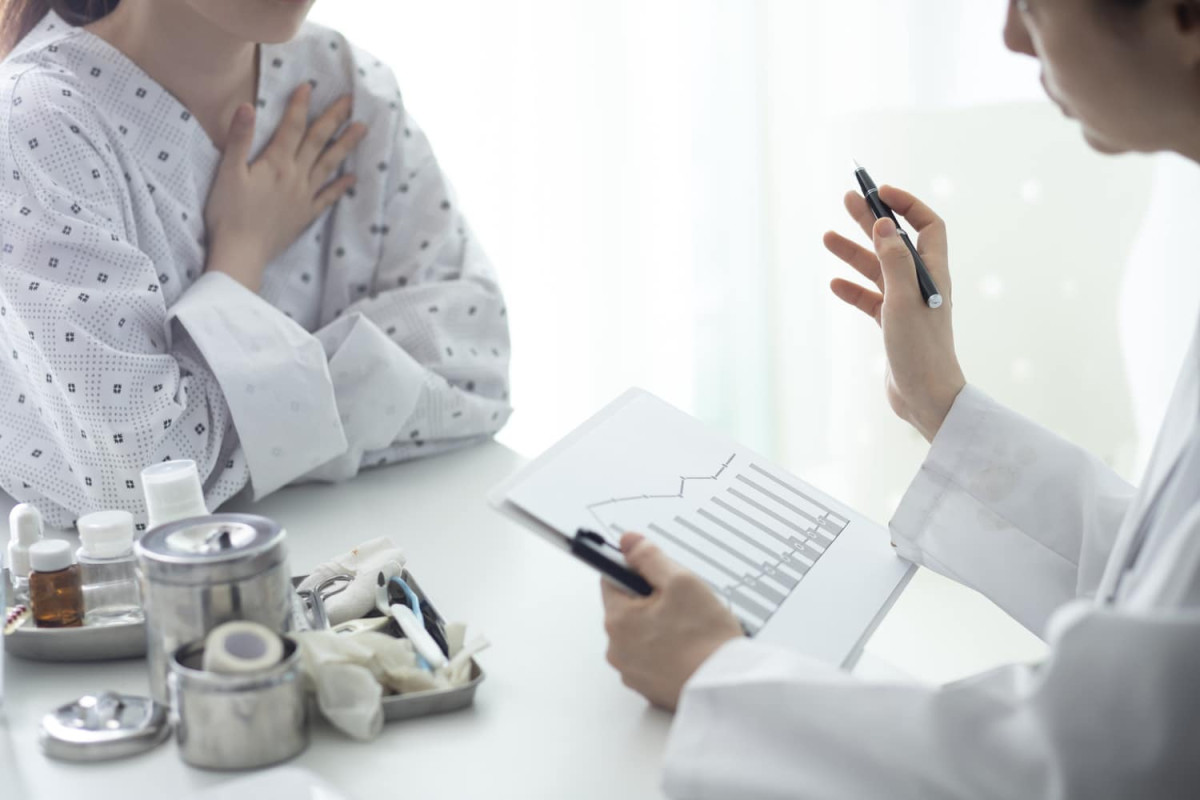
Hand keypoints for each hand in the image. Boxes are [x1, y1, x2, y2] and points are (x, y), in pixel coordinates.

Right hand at [204, 83, 367, 291]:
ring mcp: (304, 196)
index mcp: (276, 163)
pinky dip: (341, 186)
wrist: (242, 252)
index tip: (310, 86)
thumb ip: (240, 138)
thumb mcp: (228, 172)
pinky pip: (328, 197)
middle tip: (351, 100)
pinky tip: (352, 177)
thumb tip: (247, 106)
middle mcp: (296, 177)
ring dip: (346, 145)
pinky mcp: (306, 215)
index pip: (292, 127)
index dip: (300, 105)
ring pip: (329, 164)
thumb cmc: (228, 213)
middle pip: (318, 141)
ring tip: (362, 129)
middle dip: (334, 118)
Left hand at [601, 533, 743, 710]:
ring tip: (691, 629)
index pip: (611, 579)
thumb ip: (649, 557)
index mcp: (618, 620)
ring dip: (659, 626)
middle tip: (683, 604)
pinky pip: (651, 658)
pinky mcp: (648, 688)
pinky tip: (689, 650)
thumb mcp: (681, 581)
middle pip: (627, 608)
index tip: (656, 573)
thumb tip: (627, 542)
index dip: (636, 570)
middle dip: (651, 600)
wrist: (727, 688)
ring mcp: (632, 671)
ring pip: (640, 633)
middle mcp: (617, 648)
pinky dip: (666, 651)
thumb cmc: (706, 638)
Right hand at [824, 186, 966, 441]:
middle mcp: (921, 285)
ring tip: (827, 237)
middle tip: (847, 199)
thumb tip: (884, 223)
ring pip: (877, 270)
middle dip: (872, 220)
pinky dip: (853, 289)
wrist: (926, 397)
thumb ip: (894, 259)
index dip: (907, 205)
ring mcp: (906, 305)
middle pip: (895, 242)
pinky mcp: (892, 325)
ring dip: (854, 253)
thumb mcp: (904, 298)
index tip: (881, 193)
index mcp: (932, 273)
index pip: (927, 226)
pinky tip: (834, 284)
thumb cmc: (920, 349)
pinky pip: (870, 299)